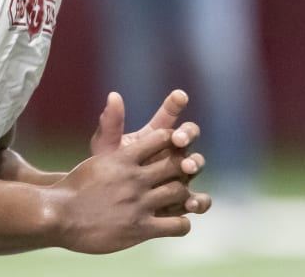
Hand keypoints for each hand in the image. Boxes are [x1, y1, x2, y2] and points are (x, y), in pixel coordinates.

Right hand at [50, 128, 195, 253]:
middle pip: (176, 164)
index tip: (176, 146)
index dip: (174, 140)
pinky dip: (182, 224)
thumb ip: (110, 128)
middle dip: (185, 167)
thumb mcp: (97, 155)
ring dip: (186, 195)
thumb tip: (116, 95)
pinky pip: (176, 225)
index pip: (162, 137)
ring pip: (180, 193)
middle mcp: (134, 177)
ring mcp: (139, 203)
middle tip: (186, 173)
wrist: (59, 216)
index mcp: (124, 157)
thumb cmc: (74, 186)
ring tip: (185, 198)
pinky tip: (178, 223)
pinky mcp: (141, 228)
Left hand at [89, 90, 209, 215]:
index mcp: (155, 136)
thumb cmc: (106, 173)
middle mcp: (172, 152)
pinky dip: (199, 201)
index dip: (175, 104)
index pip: (169, 114)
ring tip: (187, 167)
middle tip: (178, 139)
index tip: (179, 96)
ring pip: (197, 164)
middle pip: (189, 136)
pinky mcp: (183, 200)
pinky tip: (191, 203)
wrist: (105, 209)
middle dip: (187, 134)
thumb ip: (111, 124)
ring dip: (195, 163)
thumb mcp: (106, 149)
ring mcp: (180, 176)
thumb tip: (113, 95)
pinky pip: (198, 199)